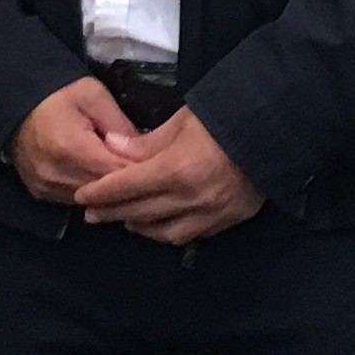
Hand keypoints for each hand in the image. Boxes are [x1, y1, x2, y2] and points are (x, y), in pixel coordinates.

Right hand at [9, 76, 145, 204]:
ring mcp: (46, 187)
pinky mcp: (40, 193)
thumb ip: (120, 125)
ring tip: (124, 179)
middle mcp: (56, 175)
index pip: (117, 174)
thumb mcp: (93, 96)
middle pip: (105, 193)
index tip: (157, 166)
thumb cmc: (57, 93)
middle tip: (146, 175)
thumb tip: (144, 153)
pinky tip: (100, 180)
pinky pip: (73, 201)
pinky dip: (89, 194)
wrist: (13, 100)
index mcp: (72, 148)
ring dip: (108, 193)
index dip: (140, 172)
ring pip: (90, 202)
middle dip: (126, 185)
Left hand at [76, 108, 262, 244]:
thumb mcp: (182, 122)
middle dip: (112, 213)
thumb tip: (112, 148)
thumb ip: (145, 143)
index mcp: (175, 170)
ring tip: (124, 219)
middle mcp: (190, 199)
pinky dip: (169, 232)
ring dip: (139, 226)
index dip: (101, 193)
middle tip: (92, 214)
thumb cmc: (223, 119)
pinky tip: (159, 226)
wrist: (272, 133)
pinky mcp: (226, 221)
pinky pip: (189, 235)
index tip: (82, 197)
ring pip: (163, 232)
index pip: (127, 187)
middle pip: (140, 212)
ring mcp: (210, 214)